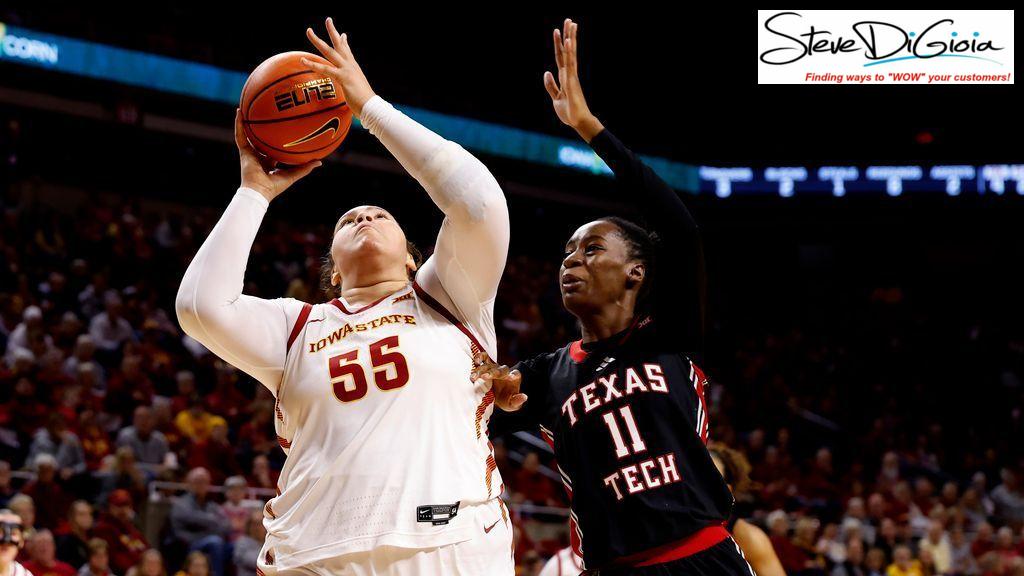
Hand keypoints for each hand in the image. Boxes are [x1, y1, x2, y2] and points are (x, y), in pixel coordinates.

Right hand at [235, 109, 320, 202]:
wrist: (259, 191)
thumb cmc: (275, 186)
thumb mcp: (293, 175)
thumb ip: (305, 168)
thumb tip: (320, 161)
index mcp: (269, 162)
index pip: (273, 149)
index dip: (277, 140)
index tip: (283, 130)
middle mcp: (259, 157)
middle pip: (260, 139)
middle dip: (261, 129)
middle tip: (265, 115)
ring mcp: (250, 154)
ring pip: (247, 134)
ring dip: (246, 121)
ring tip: (246, 107)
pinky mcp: (243, 152)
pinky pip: (240, 135)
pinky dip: (238, 124)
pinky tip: (239, 112)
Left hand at [303, 17, 375, 119]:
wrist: (371, 107)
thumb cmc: (365, 104)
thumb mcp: (359, 91)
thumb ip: (354, 88)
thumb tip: (354, 91)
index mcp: (354, 68)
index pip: (348, 52)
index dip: (344, 42)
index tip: (342, 34)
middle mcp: (350, 65)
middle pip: (339, 45)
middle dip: (333, 31)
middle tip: (328, 20)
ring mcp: (346, 69)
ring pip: (329, 51)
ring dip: (318, 40)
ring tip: (309, 31)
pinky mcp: (342, 77)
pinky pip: (325, 68)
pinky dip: (313, 64)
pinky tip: (302, 60)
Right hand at [471, 352, 527, 411]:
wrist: (497, 396)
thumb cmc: (506, 400)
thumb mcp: (512, 404)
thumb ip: (517, 401)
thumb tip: (524, 397)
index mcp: (514, 378)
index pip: (516, 374)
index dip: (514, 375)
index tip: (510, 378)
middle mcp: (505, 371)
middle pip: (500, 369)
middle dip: (492, 372)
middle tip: (483, 377)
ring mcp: (496, 367)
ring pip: (490, 365)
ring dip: (481, 369)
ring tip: (474, 376)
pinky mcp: (487, 366)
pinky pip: (484, 357)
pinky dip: (480, 357)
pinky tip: (476, 362)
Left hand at [544, 18, 603, 141]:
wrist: (578, 122)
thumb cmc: (569, 111)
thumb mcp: (556, 98)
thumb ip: (551, 86)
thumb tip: (547, 72)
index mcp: (565, 76)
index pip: (562, 56)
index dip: (561, 43)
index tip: (560, 30)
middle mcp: (569, 74)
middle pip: (567, 51)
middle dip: (568, 35)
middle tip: (569, 20)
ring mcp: (571, 76)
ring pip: (570, 54)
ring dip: (570, 38)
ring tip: (571, 24)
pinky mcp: (572, 81)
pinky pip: (570, 64)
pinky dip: (569, 53)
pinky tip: (569, 42)